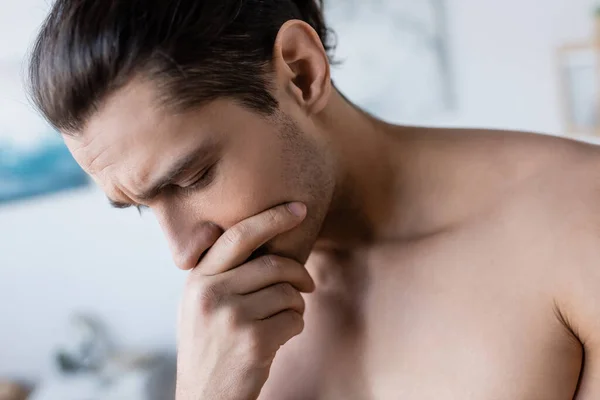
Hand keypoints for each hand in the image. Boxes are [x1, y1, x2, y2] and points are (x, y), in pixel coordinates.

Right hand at [176, 203, 314, 399]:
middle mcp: (211, 294)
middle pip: (273, 264)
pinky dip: (295, 327)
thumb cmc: (208, 346)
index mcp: (198, 280)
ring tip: (283, 320)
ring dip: (296, 306)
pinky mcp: (253, 341)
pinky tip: (279, 338)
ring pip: (287, 293)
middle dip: (299, 272)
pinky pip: (294, 319)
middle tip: (308, 285)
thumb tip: (255, 232)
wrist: (204, 397)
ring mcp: (231, 317)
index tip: (299, 209)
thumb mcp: (198, 304)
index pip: (238, 236)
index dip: (272, 218)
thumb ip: (219, 272)